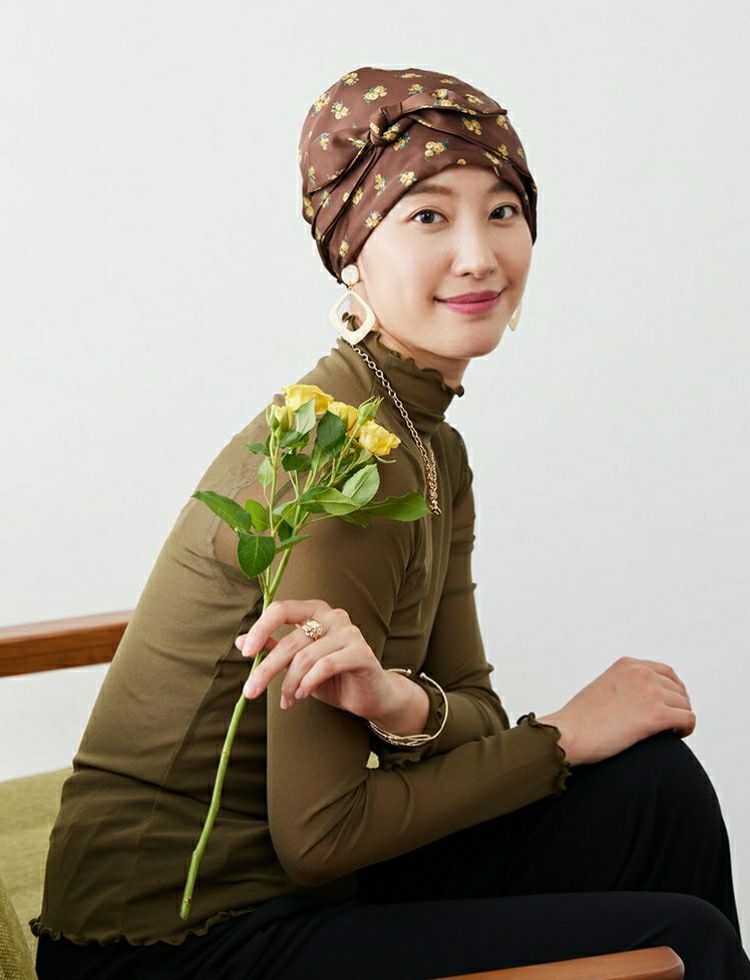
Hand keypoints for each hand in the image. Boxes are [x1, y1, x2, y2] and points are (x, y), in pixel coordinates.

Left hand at [235, 599, 389, 718]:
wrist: (370, 695)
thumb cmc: (332, 676)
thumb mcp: (297, 663)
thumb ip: (274, 648)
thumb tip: (240, 642)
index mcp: (314, 610)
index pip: (281, 609)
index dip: (261, 629)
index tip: (246, 653)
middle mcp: (333, 615)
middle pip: (290, 641)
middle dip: (267, 669)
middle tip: (251, 691)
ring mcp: (349, 632)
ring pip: (305, 657)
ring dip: (289, 684)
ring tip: (286, 700)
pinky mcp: (361, 652)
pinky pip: (326, 666)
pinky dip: (308, 683)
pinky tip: (301, 695)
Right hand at [537, 656, 694, 766]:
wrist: (568, 734)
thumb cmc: (579, 720)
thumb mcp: (603, 689)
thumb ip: (624, 687)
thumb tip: (641, 702)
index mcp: (627, 664)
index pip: (666, 672)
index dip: (672, 691)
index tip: (669, 706)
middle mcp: (641, 672)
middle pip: (678, 689)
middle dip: (677, 706)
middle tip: (670, 724)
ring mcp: (649, 691)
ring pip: (684, 705)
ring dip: (680, 719)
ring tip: (669, 732)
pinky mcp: (656, 714)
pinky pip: (687, 719)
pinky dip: (686, 728)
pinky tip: (676, 736)